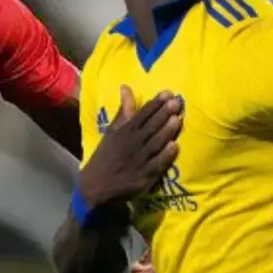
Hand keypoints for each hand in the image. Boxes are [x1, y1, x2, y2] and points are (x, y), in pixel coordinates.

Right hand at [79, 87, 181, 206]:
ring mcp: (139, 160)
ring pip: (155, 143)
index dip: (155, 104)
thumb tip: (126, 87)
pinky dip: (165, 155)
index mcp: (124, 131)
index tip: (168, 93)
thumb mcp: (112, 132)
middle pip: (150, 126)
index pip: (142, 114)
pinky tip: (174, 146)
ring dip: (166, 131)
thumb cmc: (106, 156)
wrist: (96, 185)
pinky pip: (157, 164)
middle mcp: (132, 144)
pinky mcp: (144, 176)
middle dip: (163, 114)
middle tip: (176, 102)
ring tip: (177, 119)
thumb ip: (123, 111)